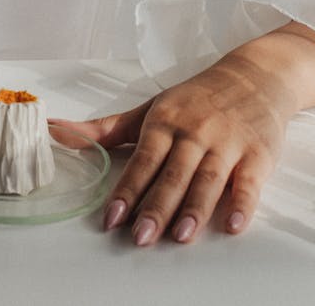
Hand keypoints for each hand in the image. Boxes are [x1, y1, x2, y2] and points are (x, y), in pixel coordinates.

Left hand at [57, 51, 297, 246]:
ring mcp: (227, 143)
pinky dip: (242, 203)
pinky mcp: (257, 154)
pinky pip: (250, 181)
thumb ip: (106, 129)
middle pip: (173, 173)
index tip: (111, 218)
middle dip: (156, 206)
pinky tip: (232, 225)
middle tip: (140, 237)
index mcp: (165, 121)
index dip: (127, 189)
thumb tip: (56, 131)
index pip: (143, 159)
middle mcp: (194, 132)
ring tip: (179, 236)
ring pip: (208, 178)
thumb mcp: (150, 109)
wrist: (253, 77)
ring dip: (195, 208)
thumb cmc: (195, 99)